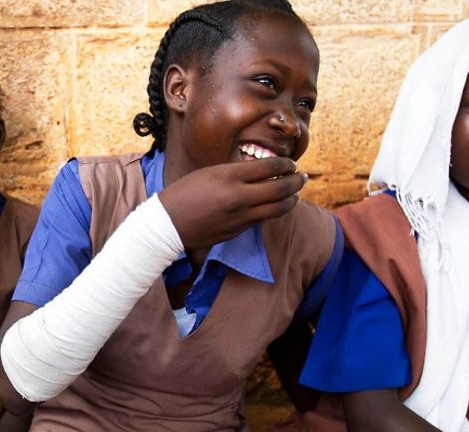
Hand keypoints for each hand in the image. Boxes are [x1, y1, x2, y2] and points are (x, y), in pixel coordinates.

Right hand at [159, 158, 306, 248]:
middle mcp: (238, 196)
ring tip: (295, 193)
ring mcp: (240, 216)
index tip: (290, 164)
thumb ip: (235, 172)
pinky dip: (272, 211)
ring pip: (277, 208)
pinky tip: (274, 206)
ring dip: (291, 199)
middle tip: (301, 177)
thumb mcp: (209, 173)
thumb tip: (261, 173)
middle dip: (296, 181)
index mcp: (229, 176)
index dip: (285, 164)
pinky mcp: (237, 231)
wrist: (167, 224)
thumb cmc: (183, 193)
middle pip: (280, 188)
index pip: (269, 166)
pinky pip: (260, 220)